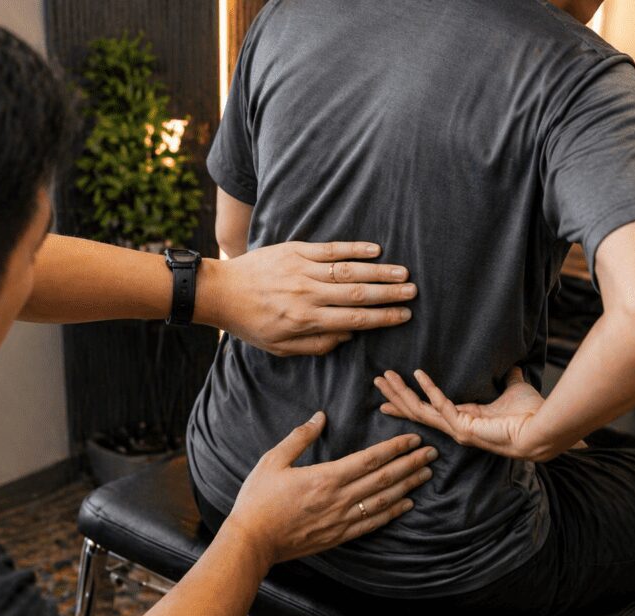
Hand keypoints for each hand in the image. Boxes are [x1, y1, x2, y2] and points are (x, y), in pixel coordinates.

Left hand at [197, 241, 416, 356]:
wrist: (220, 291)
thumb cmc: (251, 323)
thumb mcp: (281, 347)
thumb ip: (317, 344)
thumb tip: (349, 337)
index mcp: (305, 320)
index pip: (354, 320)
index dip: (382, 318)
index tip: (404, 315)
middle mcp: (307, 294)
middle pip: (357, 294)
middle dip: (389, 293)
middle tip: (413, 293)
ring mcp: (301, 269)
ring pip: (348, 270)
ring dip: (379, 271)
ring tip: (403, 273)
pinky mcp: (294, 250)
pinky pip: (330, 249)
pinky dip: (354, 249)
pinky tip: (375, 250)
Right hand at [225, 412, 435, 565]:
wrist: (252, 542)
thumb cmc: (258, 500)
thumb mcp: (273, 460)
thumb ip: (299, 438)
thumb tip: (319, 417)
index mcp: (325, 477)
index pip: (370, 459)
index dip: (395, 448)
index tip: (413, 438)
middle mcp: (339, 499)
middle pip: (384, 479)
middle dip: (410, 464)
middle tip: (432, 453)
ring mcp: (341, 520)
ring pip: (384, 501)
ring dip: (408, 486)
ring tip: (426, 475)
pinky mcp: (339, 536)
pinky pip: (373, 523)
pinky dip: (393, 513)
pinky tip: (406, 504)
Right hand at [374, 367, 557, 461]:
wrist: (543, 429)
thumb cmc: (530, 415)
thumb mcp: (514, 390)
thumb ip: (510, 380)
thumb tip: (515, 367)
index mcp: (463, 420)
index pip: (428, 411)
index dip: (407, 403)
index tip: (389, 398)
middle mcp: (456, 427)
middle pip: (416, 411)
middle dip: (396, 396)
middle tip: (377, 381)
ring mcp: (458, 429)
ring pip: (420, 411)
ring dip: (402, 393)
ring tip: (385, 377)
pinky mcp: (464, 428)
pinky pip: (441, 405)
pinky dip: (430, 389)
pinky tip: (419, 373)